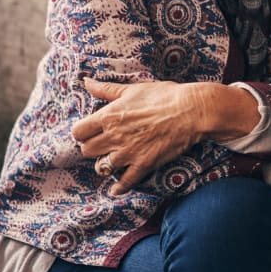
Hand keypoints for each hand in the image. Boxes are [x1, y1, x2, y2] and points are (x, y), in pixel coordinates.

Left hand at [73, 79, 227, 193]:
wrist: (192, 110)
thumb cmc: (164, 96)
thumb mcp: (133, 89)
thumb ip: (106, 89)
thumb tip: (86, 82)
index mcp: (108, 116)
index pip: (78, 132)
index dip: (82, 133)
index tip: (90, 132)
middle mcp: (114, 136)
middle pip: (86, 151)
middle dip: (93, 148)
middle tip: (103, 145)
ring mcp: (128, 152)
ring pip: (102, 167)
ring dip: (105, 165)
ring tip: (113, 160)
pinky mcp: (144, 164)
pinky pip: (125, 182)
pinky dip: (119, 188)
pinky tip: (116, 190)